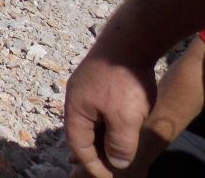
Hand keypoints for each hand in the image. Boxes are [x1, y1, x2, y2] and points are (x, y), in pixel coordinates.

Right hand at [65, 52, 155, 177]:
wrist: (129, 41)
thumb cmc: (123, 81)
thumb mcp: (125, 120)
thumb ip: (119, 145)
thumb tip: (116, 162)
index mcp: (75, 109)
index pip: (78, 145)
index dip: (92, 164)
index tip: (107, 177)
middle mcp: (75, 97)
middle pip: (80, 132)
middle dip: (94, 151)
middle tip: (110, 166)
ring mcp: (85, 85)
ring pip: (90, 119)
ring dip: (101, 135)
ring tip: (116, 148)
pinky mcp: (97, 78)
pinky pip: (97, 107)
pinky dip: (106, 121)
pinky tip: (120, 123)